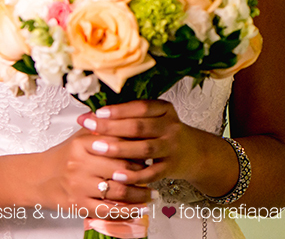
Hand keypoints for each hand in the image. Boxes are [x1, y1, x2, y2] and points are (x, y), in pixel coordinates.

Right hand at [33, 128, 151, 219]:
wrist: (38, 178)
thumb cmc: (63, 158)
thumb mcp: (79, 138)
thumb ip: (102, 130)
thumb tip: (128, 120)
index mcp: (82, 144)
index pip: (118, 145)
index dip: (136, 150)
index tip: (148, 152)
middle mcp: (80, 164)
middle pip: (121, 168)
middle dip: (142, 173)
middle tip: (153, 174)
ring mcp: (79, 186)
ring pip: (119, 192)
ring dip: (139, 195)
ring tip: (150, 193)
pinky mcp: (79, 205)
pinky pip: (109, 210)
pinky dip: (127, 211)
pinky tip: (138, 208)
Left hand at [77, 100, 208, 186]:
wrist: (194, 153)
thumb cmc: (163, 133)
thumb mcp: (153, 118)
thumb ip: (127, 115)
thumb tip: (90, 115)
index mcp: (164, 110)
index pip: (140, 107)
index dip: (118, 110)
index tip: (97, 112)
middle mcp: (170, 127)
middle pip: (139, 126)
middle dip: (112, 127)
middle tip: (90, 128)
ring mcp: (172, 148)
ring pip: (144, 148)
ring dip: (119, 149)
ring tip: (98, 148)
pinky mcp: (171, 168)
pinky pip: (151, 173)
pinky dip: (134, 175)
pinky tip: (117, 176)